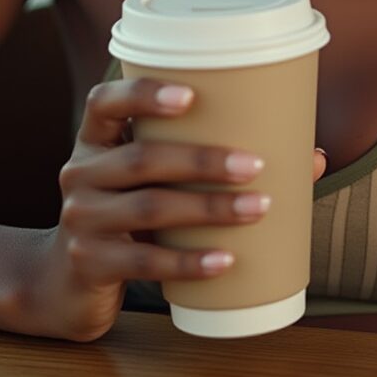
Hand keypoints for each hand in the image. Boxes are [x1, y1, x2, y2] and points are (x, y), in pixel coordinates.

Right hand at [17, 78, 322, 341]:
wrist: (64, 282)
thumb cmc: (129, 214)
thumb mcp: (152, 182)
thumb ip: (212, 163)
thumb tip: (313, 157)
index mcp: (95, 139)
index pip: (104, 102)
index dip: (144, 93)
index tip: (192, 94)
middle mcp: (80, 173)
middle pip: (141, 159)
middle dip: (202, 160)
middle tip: (255, 165)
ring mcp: (81, 220)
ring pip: (148, 208)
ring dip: (208, 208)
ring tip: (258, 209)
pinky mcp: (89, 264)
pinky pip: (144, 261)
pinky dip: (189, 262)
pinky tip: (225, 262)